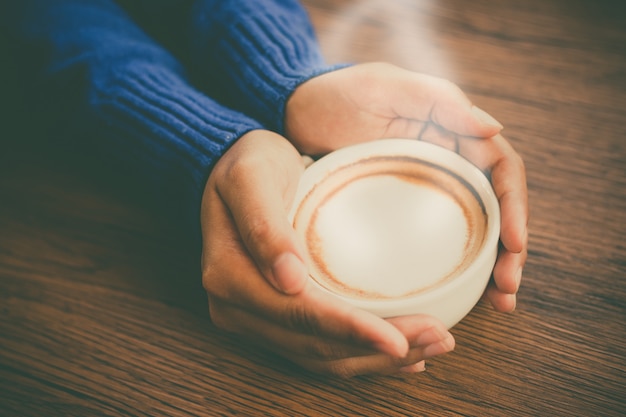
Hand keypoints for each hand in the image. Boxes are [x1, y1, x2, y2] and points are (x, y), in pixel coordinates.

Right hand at [200, 130, 453, 376]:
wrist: (232, 169)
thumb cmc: (246, 164)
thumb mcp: (250, 178)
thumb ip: (264, 226)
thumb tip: (288, 279)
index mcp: (229, 278)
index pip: (298, 315)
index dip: (350, 331)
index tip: (399, 339)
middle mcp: (237, 309)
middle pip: (315, 344)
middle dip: (377, 349)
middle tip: (437, 338)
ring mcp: (256, 318)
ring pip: (320, 356)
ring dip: (376, 359)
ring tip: (430, 347)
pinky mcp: (274, 316)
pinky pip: (318, 348)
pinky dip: (359, 354)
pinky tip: (399, 353)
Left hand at [285, 62, 527, 311]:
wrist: (293, 113)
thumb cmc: (338, 93)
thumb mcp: (386, 88)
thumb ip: (438, 102)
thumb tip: (494, 128)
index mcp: (453, 132)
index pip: (500, 170)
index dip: (515, 206)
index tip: (514, 244)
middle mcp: (446, 163)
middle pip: (494, 208)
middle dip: (508, 249)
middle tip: (506, 289)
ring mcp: (423, 189)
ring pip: (471, 230)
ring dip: (488, 266)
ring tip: (496, 303)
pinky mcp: (398, 211)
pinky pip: (433, 239)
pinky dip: (451, 267)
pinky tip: (460, 294)